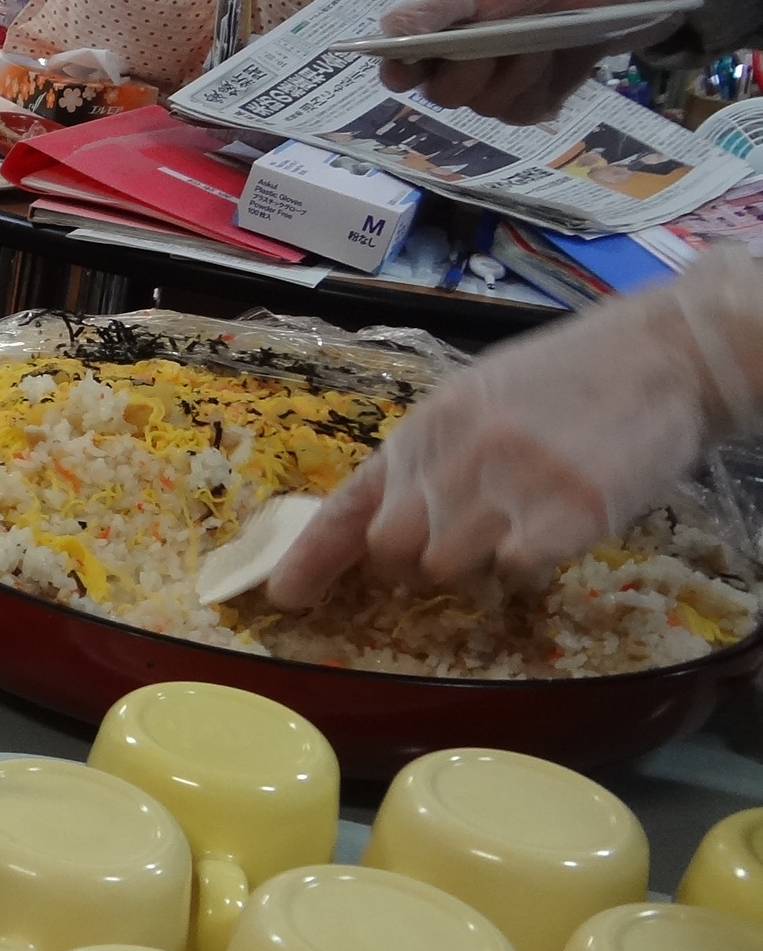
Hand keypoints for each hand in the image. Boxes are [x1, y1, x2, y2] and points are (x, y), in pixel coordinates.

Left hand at [265, 257, 762, 605]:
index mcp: (427, 425)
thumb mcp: (477, 400)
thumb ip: (430, 456)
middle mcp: (455, 456)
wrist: (665, 355)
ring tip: (517, 528)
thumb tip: (387, 516)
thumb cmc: (569, 378)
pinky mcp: (567, 515)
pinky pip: (516, 574)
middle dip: (410, 564)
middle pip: (391, 551)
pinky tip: (555, 533)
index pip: (351, 502)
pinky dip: (529, 570)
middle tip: (456, 543)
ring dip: (474, 567)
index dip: (312, 556)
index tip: (284, 595)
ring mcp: (509, 486)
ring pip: (448, 569)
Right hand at [374, 0, 672, 124]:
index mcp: (436, 37)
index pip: (399, 68)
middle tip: (499, 40)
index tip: (408, 71)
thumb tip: (386, 31)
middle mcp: (456, 70)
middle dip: (473, 69)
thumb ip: (437, 6)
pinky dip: (539, 87)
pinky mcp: (525, 107)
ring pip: (483, 106)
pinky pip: (518, 113)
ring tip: (538, 42)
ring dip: (516, 73)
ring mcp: (491, 92)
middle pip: (441, 95)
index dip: (399, 73)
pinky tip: (553, 62)